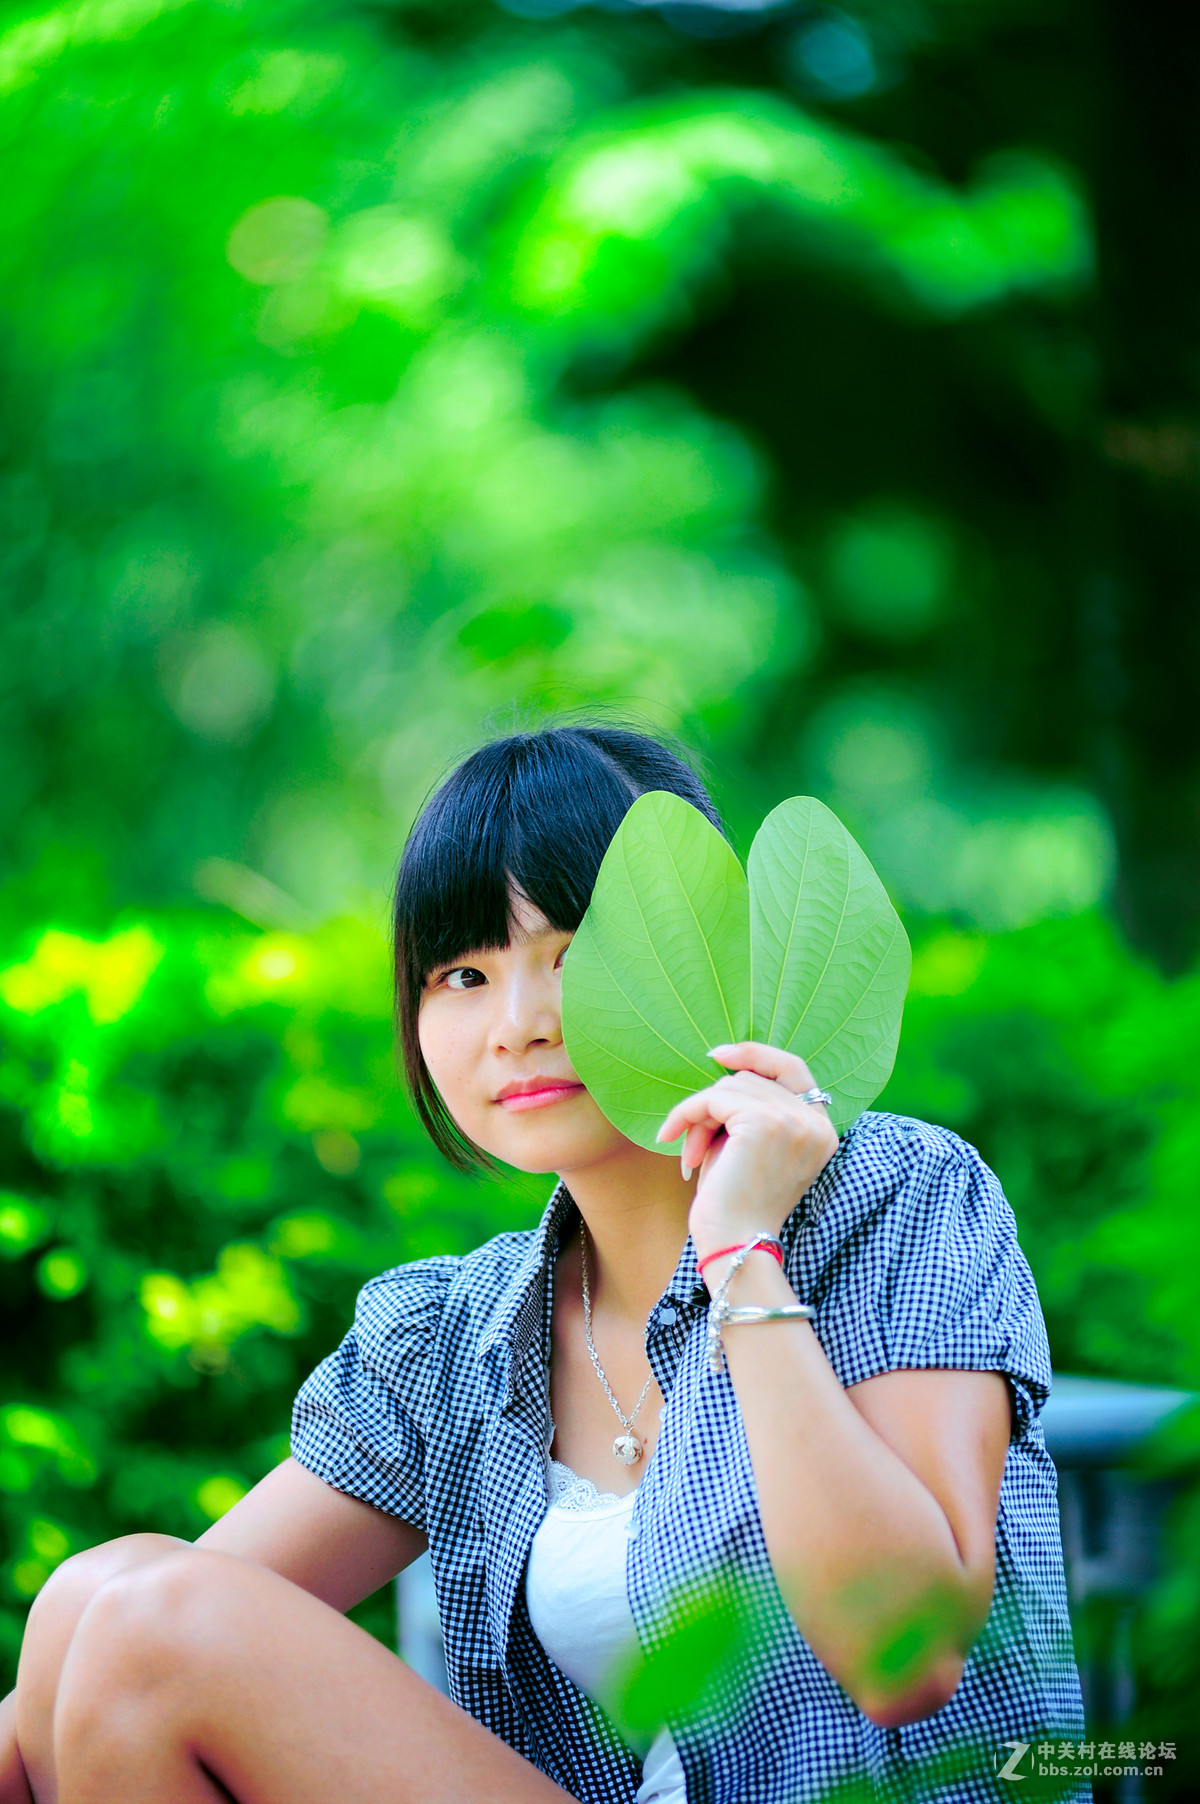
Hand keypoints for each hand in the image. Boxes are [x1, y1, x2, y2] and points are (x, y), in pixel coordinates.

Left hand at [656, 1042, 838, 1267]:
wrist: (736, 1244)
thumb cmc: (736, 1203)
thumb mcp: (749, 1146)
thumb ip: (749, 1107)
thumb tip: (725, 1063)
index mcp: (821, 1130)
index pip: (794, 1069)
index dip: (757, 1054)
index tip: (718, 1055)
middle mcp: (815, 1123)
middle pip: (752, 1078)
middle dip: (714, 1105)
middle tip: (690, 1140)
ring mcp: (793, 1120)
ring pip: (730, 1086)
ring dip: (699, 1116)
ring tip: (690, 1154)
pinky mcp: (764, 1122)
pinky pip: (714, 1099)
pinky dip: (687, 1115)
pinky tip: (673, 1141)